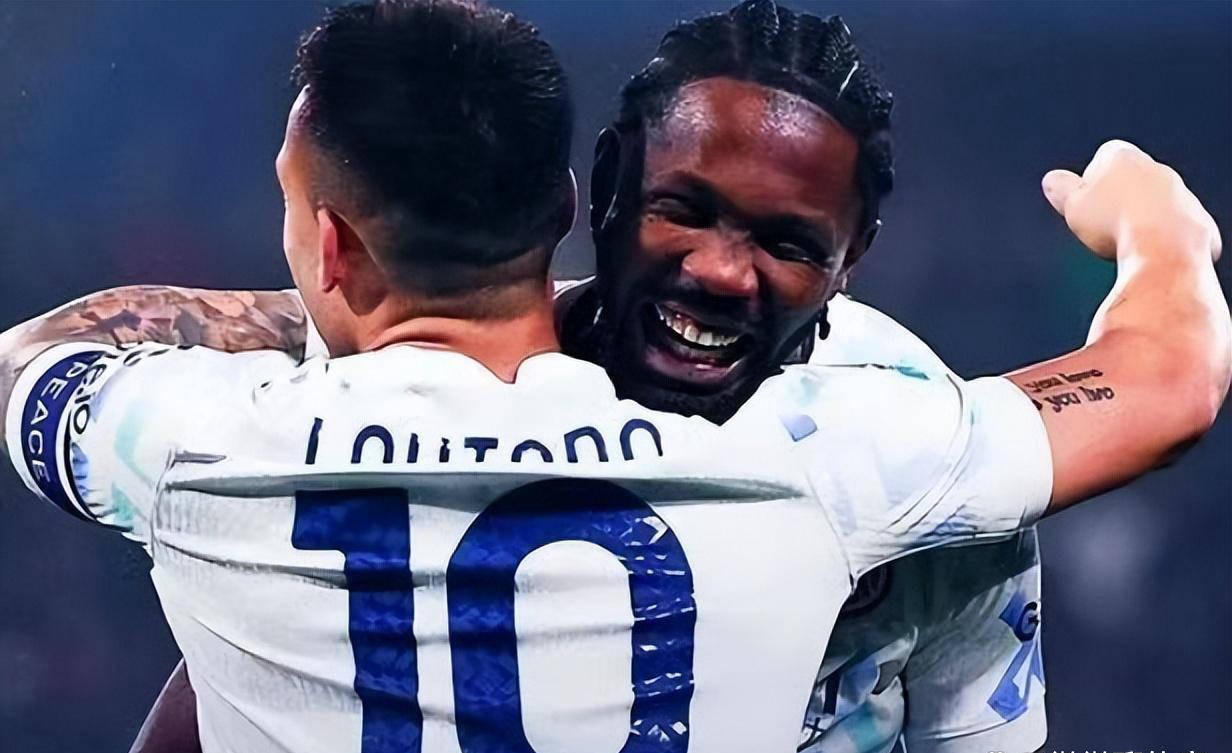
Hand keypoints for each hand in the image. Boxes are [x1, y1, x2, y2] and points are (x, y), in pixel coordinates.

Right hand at [1041, 139, 1220, 262]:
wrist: (1163, 248)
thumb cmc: (1113, 224)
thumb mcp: (1072, 206)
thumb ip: (1062, 189)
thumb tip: (1051, 179)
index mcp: (1123, 157)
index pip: (1103, 157)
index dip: (1091, 180)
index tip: (1085, 203)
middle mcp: (1156, 168)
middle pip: (1132, 180)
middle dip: (1119, 199)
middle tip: (1104, 225)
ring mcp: (1181, 192)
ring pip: (1156, 203)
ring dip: (1142, 218)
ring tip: (1126, 242)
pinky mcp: (1198, 218)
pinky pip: (1176, 227)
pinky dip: (1164, 238)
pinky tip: (1150, 252)